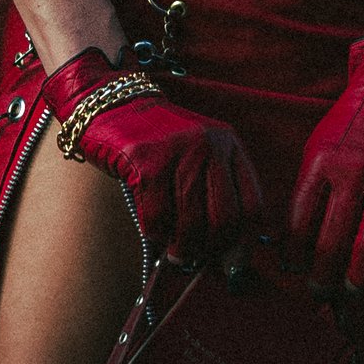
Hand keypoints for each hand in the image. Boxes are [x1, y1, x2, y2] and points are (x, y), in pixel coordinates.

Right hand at [39, 49, 263, 261]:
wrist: (111, 104)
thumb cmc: (157, 141)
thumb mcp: (197, 153)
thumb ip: (214, 190)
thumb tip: (228, 253)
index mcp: (229, 143)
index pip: (252, 204)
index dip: (243, 240)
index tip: (229, 259)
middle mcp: (210, 144)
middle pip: (226, 217)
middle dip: (212, 249)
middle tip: (198, 258)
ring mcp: (179, 151)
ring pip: (191, 220)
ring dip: (183, 248)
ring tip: (176, 254)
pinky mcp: (147, 160)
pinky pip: (157, 215)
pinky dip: (155, 233)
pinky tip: (153, 232)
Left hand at [289, 28, 363, 297]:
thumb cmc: (358, 117)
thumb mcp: (321, 142)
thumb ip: (311, 187)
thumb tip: (295, 240)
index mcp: (322, 163)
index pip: (300, 223)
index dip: (294, 255)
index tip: (294, 271)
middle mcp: (353, 174)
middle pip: (331, 241)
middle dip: (323, 277)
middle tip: (320, 294)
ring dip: (360, 278)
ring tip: (353, 292)